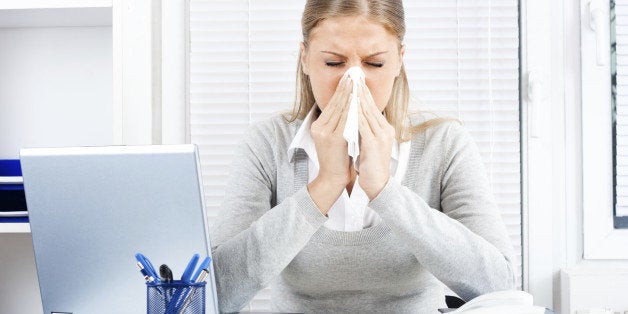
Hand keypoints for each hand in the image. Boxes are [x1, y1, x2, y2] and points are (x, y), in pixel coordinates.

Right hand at [307, 78, 351, 213]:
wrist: (333, 178)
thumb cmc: (338, 159)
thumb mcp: (335, 137)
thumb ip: (339, 122)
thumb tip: (349, 106)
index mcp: (318, 125)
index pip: (332, 103)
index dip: (341, 89)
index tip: (349, 77)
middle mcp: (319, 127)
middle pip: (335, 103)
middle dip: (345, 87)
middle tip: (353, 73)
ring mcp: (325, 132)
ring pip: (340, 109)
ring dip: (349, 94)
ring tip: (356, 81)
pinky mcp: (333, 139)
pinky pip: (345, 120)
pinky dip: (352, 108)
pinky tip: (358, 99)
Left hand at [357, 83, 394, 199]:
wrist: (378, 184)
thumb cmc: (370, 165)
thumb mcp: (368, 143)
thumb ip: (364, 129)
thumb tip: (354, 117)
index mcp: (384, 128)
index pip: (372, 106)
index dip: (363, 92)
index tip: (354, 81)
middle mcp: (385, 129)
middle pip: (371, 106)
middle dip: (360, 90)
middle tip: (352, 76)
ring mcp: (381, 136)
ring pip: (367, 113)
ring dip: (358, 99)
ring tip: (350, 86)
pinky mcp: (374, 144)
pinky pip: (364, 126)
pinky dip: (356, 115)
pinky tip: (350, 107)